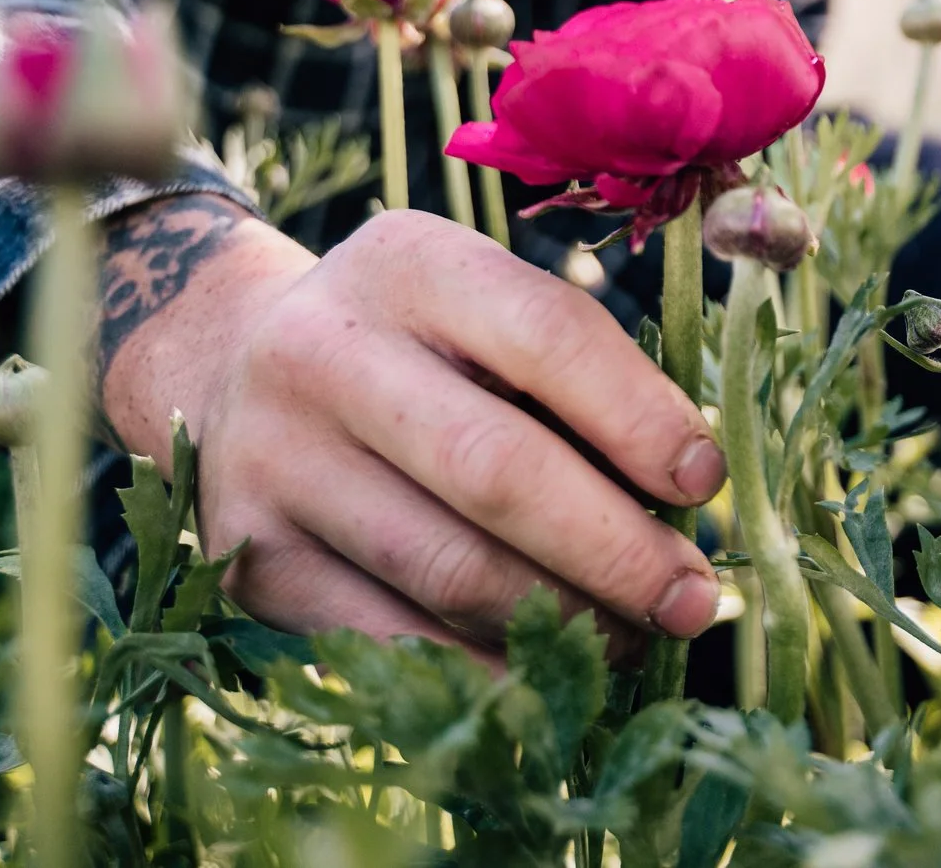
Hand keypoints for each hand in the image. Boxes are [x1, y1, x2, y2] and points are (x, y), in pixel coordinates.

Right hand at [98, 199, 727, 659]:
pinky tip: (549, 677)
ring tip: (636, 639)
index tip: (705, 482)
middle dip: (615, 549)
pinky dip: (485, 670)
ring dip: (563, 622)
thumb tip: (687, 496)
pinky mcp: (252, 560)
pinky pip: (391, 639)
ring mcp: (276, 460)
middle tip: (691, 599)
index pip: (548, 334)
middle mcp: (324, 351)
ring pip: (448, 569)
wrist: (235, 367)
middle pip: (498, 470)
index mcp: (410, 264)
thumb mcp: (484, 311)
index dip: (639, 418)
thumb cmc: (417, 343)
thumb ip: (580, 377)